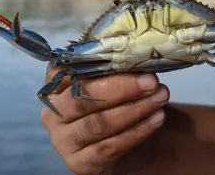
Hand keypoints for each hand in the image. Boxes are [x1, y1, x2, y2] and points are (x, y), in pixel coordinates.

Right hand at [41, 63, 169, 174]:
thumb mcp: (115, 80)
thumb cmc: (119, 102)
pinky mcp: (79, 163)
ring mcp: (63, 140)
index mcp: (56, 85)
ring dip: (135, 109)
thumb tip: (136, 52)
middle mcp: (53, 112)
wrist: (130, 140)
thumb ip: (116, 67)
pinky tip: (157, 118)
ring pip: (98, 123)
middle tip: (152, 81)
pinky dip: (138, 131)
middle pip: (83, 98)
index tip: (130, 56)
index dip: (98, 64)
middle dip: (122, 88)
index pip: (69, 70)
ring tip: (161, 97)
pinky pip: (110, 147)